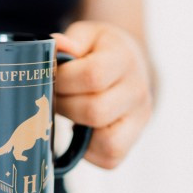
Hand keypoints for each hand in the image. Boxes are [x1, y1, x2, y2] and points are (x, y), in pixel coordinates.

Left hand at [51, 21, 153, 169]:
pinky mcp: (133, 139)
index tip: (52, 75)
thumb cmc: (100, 50)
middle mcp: (138, 91)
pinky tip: (80, 128)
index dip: (63, 79)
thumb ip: (71, 40)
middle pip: (95, 111)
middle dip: (65, 105)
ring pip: (106, 141)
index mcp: (124, 59)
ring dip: (77, 128)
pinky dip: (88, 150)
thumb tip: (58, 45)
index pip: (92, 76)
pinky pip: (110, 158)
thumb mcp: (87, 35)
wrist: (129, 63)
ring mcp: (139, 118)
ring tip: (69, 111)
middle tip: (56, 95)